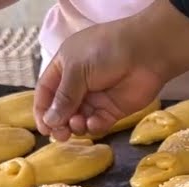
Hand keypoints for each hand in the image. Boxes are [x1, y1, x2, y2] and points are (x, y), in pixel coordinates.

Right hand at [35, 1, 188, 139]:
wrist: (146, 53)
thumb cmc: (107, 51)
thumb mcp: (77, 69)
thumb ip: (64, 96)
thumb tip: (50, 121)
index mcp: (64, 67)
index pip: (46, 92)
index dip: (42, 110)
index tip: (43, 127)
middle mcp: (78, 84)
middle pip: (61, 110)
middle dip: (58, 123)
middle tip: (59, 134)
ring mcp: (95, 98)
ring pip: (78, 120)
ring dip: (75, 126)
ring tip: (78, 124)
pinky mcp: (112, 110)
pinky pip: (97, 124)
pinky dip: (93, 127)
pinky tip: (94, 123)